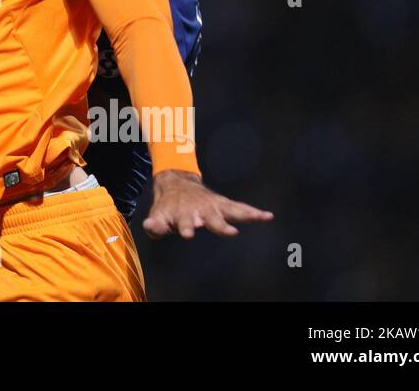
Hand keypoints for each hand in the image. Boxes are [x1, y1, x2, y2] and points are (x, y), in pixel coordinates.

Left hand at [143, 170, 273, 239]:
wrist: (176, 184)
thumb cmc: (167, 207)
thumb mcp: (157, 215)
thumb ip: (154, 225)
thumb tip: (150, 228)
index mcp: (183, 215)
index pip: (184, 223)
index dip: (185, 228)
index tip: (188, 233)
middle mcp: (201, 210)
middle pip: (212, 219)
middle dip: (219, 226)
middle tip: (230, 232)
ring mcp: (213, 207)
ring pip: (231, 210)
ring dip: (245, 214)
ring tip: (260, 216)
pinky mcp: (223, 205)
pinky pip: (240, 209)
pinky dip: (253, 213)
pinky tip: (268, 216)